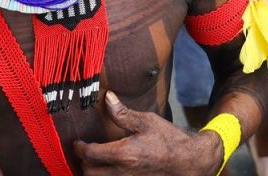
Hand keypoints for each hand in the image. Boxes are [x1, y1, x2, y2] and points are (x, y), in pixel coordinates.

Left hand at [75, 92, 221, 174]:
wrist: (189, 161)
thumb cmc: (169, 140)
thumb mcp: (146, 121)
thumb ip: (123, 113)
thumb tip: (107, 98)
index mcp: (123, 154)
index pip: (89, 154)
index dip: (79, 148)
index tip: (78, 142)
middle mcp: (122, 172)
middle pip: (89, 172)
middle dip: (83, 162)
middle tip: (85, 151)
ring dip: (93, 172)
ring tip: (95, 161)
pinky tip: (111, 166)